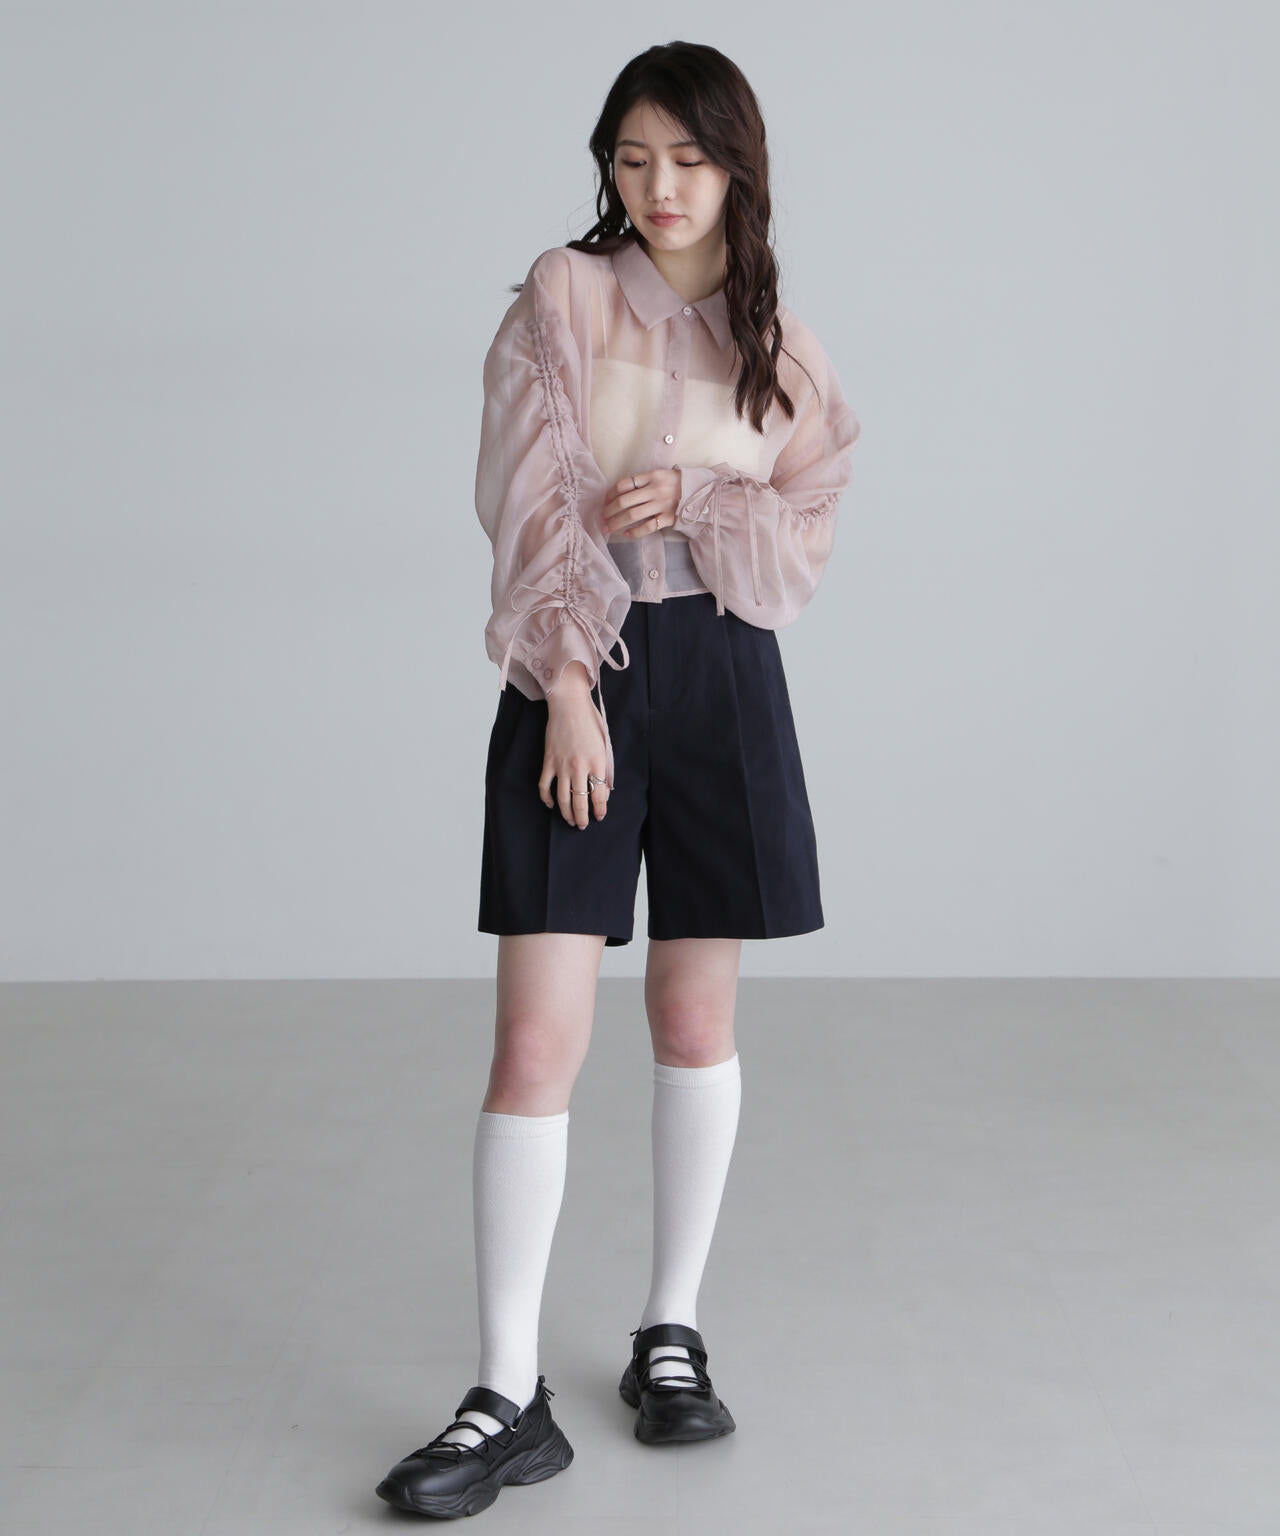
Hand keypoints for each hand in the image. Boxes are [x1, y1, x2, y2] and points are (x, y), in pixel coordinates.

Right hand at [542, 664, 608, 827]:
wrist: (569, 705)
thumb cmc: (590, 722)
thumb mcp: (604, 745)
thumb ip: (604, 769)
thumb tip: (603, 792)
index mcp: (597, 762)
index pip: (599, 795)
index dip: (600, 810)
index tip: (599, 816)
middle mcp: (579, 766)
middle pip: (580, 801)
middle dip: (582, 818)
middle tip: (582, 825)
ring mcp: (562, 765)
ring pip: (563, 798)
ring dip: (566, 813)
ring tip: (570, 820)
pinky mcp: (548, 761)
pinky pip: (544, 786)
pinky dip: (546, 798)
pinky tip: (550, 804)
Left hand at [602, 468, 681, 539]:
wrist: (702, 492)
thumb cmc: (678, 484)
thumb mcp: (662, 475)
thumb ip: (644, 481)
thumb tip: (620, 493)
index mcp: (652, 476)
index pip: (624, 484)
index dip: (610, 493)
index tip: (605, 501)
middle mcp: (655, 490)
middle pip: (624, 501)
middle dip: (609, 511)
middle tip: (602, 518)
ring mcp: (661, 505)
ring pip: (632, 515)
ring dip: (616, 523)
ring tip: (608, 528)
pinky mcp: (668, 518)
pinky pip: (647, 527)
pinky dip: (634, 532)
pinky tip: (626, 534)